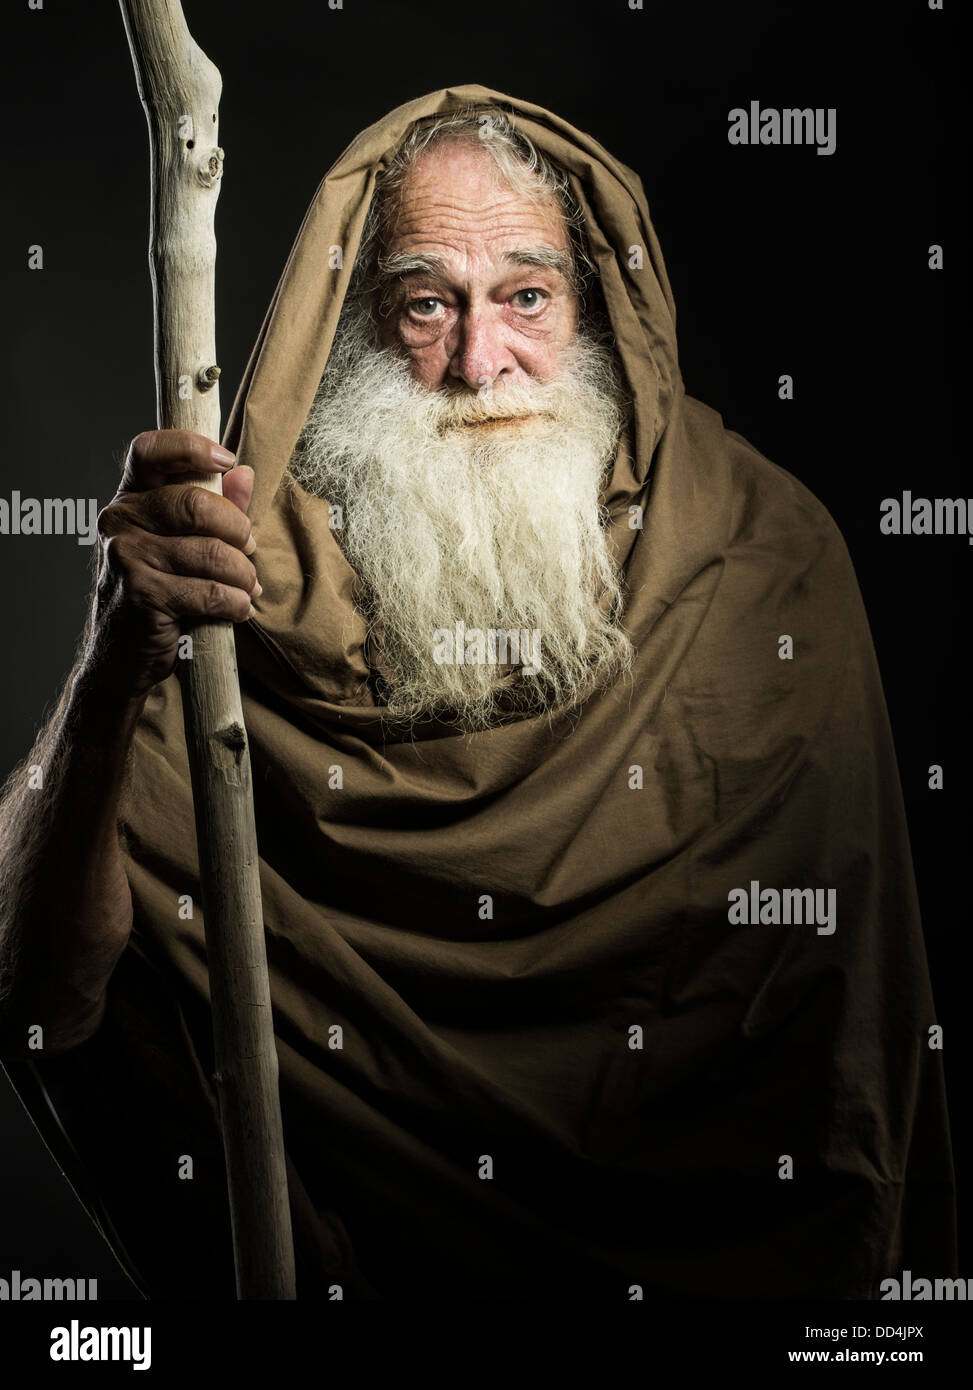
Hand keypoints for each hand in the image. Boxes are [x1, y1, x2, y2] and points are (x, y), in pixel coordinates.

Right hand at [86, 430, 259, 698]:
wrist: (121, 656)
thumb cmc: (157, 594)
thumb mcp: (181, 546)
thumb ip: (214, 509)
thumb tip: (244, 474)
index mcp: (128, 499)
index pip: (149, 451)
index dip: (191, 447)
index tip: (226, 460)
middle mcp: (119, 521)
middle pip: (195, 503)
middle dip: (237, 530)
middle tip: (248, 549)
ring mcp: (126, 557)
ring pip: (211, 553)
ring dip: (243, 574)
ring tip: (248, 587)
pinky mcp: (140, 594)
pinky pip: (209, 591)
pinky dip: (236, 603)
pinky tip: (239, 609)